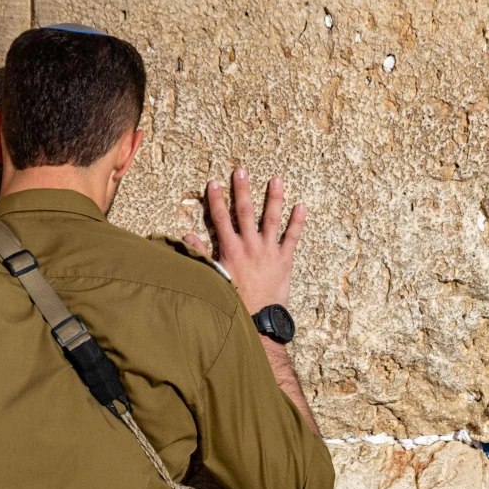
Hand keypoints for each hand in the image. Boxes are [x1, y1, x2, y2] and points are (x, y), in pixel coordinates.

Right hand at [186, 170, 305, 312]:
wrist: (256, 318)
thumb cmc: (233, 299)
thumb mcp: (213, 277)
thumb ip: (201, 254)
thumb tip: (186, 236)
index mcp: (230, 248)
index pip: (220, 218)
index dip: (216, 199)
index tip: (214, 182)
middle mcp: (249, 245)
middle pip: (245, 212)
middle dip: (242, 190)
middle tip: (242, 171)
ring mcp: (268, 250)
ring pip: (271, 219)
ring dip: (274, 198)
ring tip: (277, 179)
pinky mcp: (284, 259)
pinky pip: (292, 237)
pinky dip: (297, 222)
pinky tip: (301, 206)